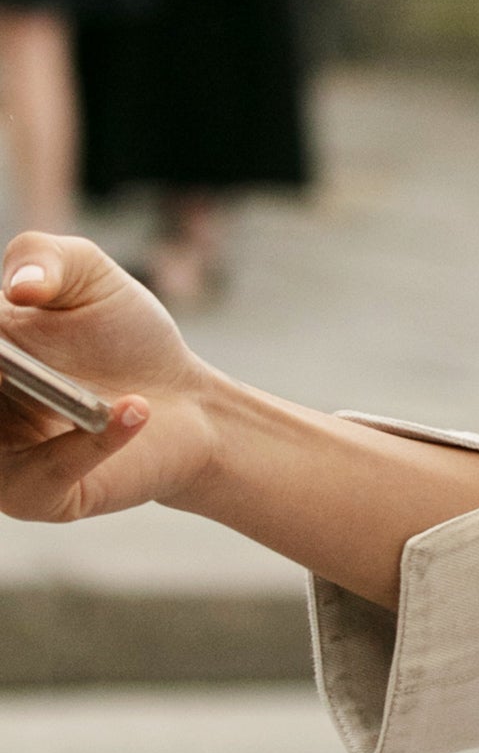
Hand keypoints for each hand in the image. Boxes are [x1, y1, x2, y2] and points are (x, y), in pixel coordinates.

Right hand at [0, 233, 222, 523]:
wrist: (187, 398)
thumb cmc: (124, 335)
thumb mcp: (88, 276)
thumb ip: (43, 257)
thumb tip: (18, 288)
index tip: (5, 329)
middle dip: (1, 365)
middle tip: (19, 349)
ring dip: (47, 403)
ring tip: (98, 388)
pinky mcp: (39, 495)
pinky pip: (47, 472)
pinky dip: (91, 441)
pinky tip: (135, 408)